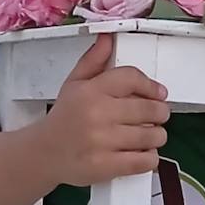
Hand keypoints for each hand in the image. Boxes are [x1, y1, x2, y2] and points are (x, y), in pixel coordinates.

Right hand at [41, 34, 169, 187]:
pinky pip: (144, 161)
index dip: (151, 86)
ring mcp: (101, 142)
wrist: (44, 153)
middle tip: (158, 115)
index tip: (159, 93)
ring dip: (157, 136)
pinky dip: (150, 158)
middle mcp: (96, 114)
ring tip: (151, 135)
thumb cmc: (64, 117)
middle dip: (160, 113)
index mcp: (90, 90)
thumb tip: (108, 37)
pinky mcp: (105, 166)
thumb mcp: (74, 83)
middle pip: (148, 109)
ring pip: (151, 136)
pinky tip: (143, 153)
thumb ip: (94, 60)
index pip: (132, 78)